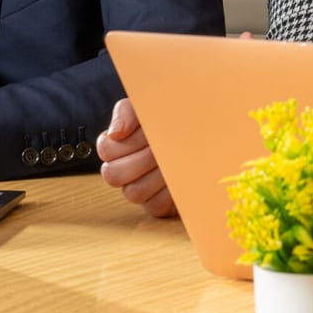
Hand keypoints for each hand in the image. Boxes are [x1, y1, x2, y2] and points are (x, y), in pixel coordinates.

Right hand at [96, 97, 177, 218]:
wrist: (206, 131)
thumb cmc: (174, 118)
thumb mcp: (150, 106)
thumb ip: (128, 113)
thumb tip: (116, 133)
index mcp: (118, 146)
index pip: (106, 149)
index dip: (128, 141)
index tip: (149, 131)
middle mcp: (124, 170)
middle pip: (113, 175)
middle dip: (142, 158)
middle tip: (162, 148)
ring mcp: (139, 189)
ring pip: (133, 193)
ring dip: (157, 174)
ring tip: (175, 159)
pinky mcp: (157, 205)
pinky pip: (154, 206)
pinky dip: (168, 190)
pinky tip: (181, 173)